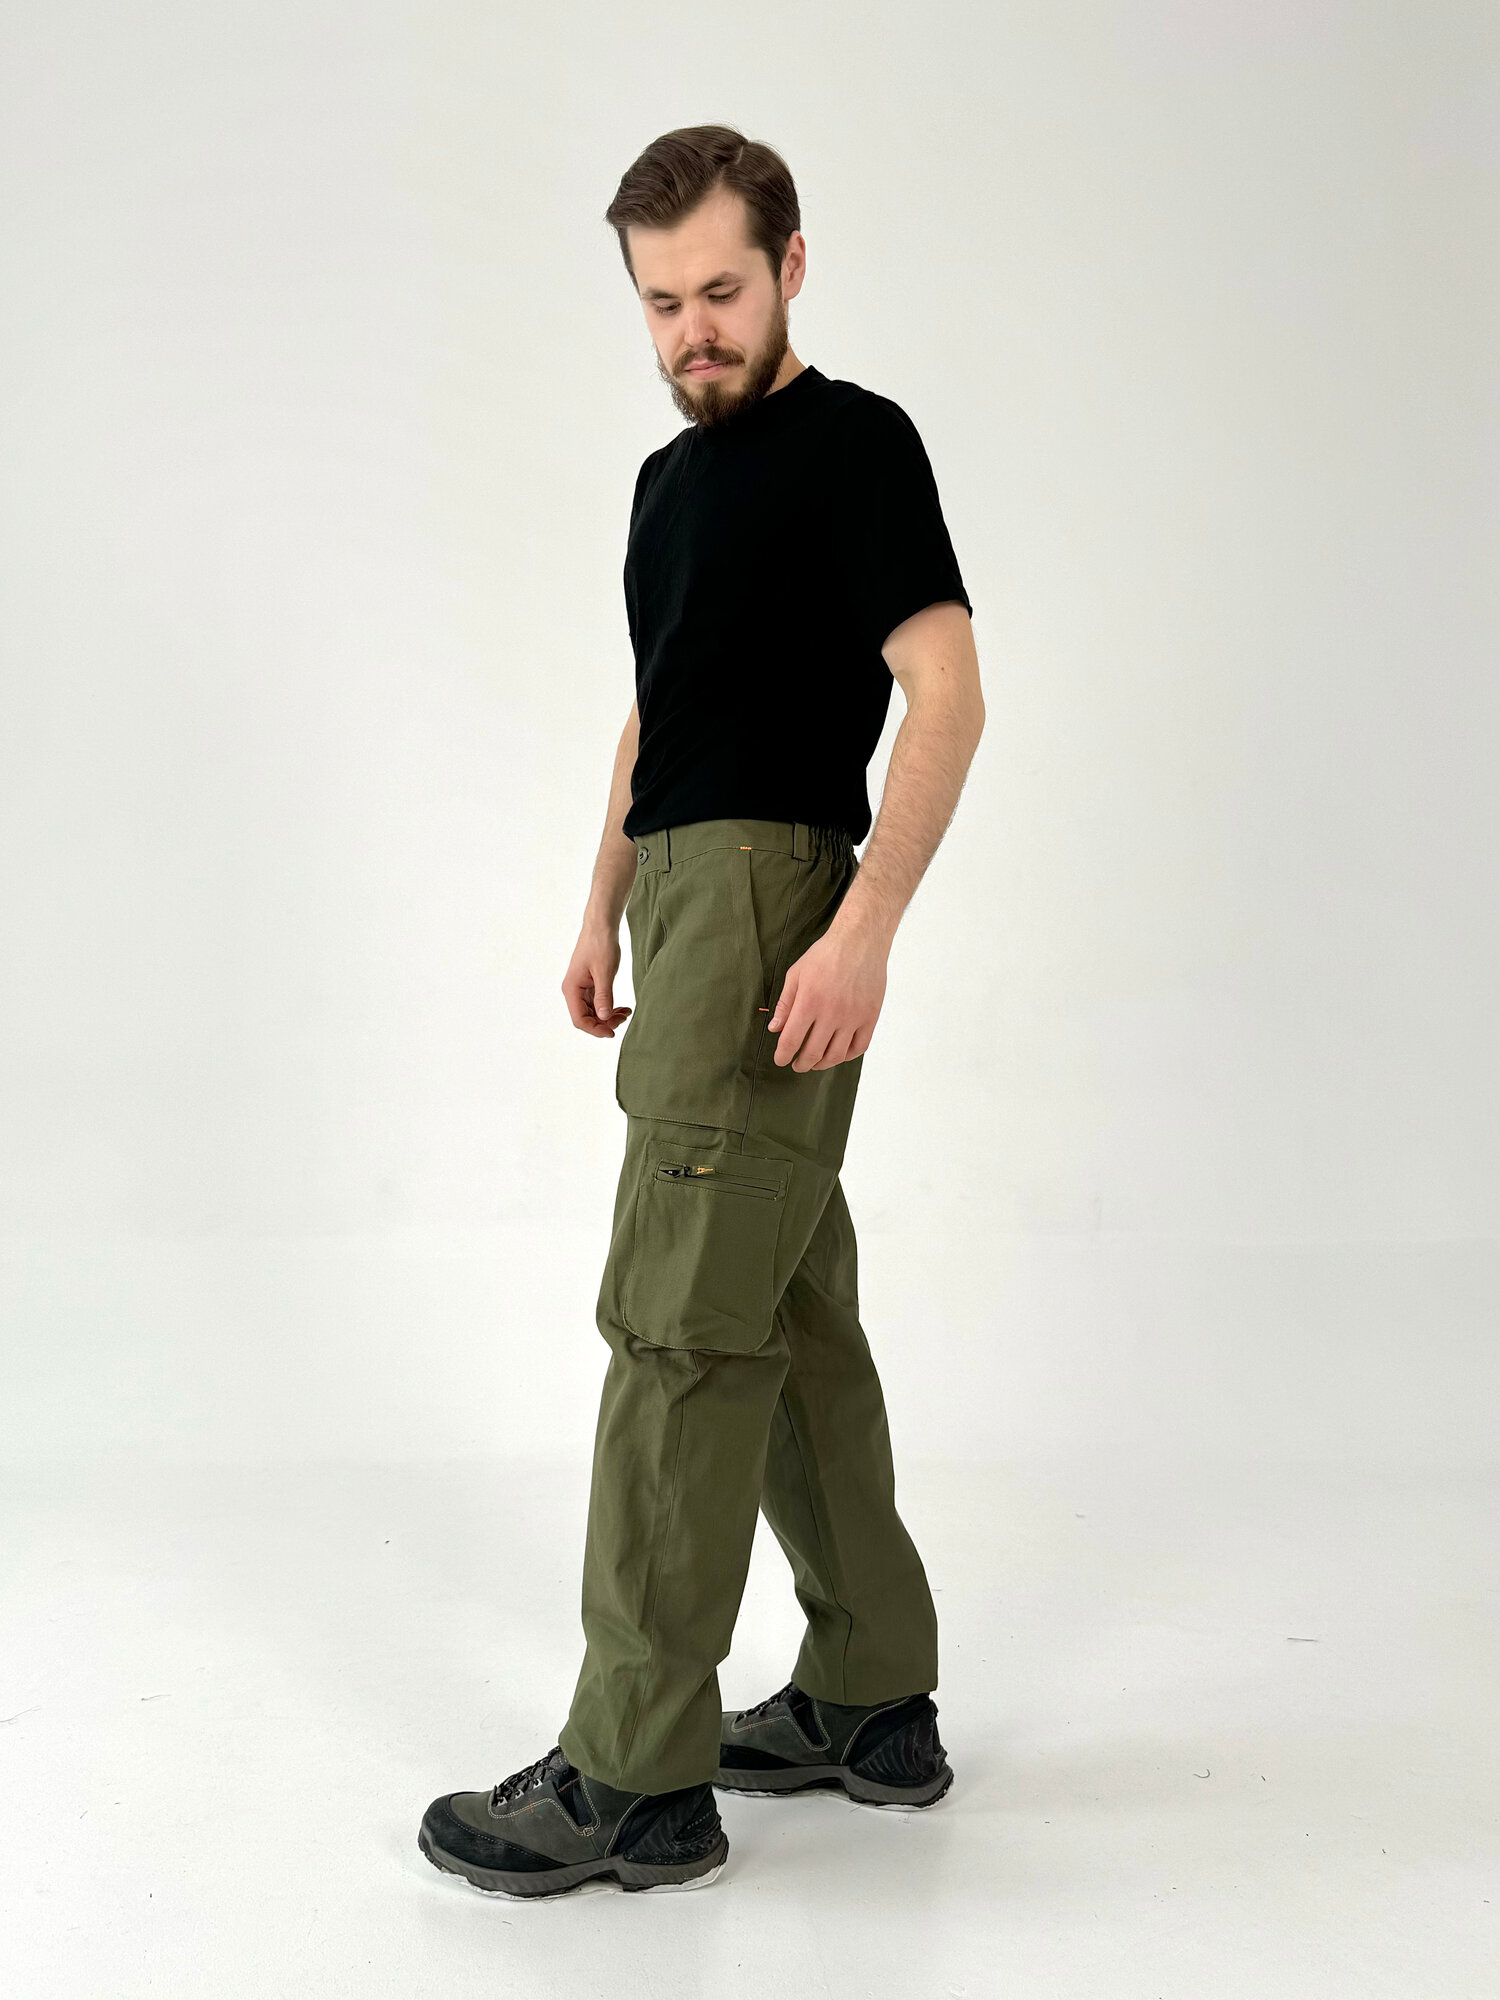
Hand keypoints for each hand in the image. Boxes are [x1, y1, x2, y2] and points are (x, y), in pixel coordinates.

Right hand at [562, 928, 632, 1037]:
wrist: (601, 926)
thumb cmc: (601, 945)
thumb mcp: (604, 972)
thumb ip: (604, 996)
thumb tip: (604, 1017)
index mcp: (572, 989)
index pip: (579, 1019)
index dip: (595, 1029)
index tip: (612, 1032)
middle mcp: (573, 991)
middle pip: (586, 1018)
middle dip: (604, 1023)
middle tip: (624, 1018)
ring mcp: (581, 988)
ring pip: (593, 1012)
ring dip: (608, 1016)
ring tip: (626, 1013)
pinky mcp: (589, 985)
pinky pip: (597, 1003)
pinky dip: (609, 1007)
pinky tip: (622, 1007)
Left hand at [767, 927, 886, 1069]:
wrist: (860, 941)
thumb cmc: (826, 954)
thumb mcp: (796, 974)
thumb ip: (785, 1004)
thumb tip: (775, 1029)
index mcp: (809, 1002)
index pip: (791, 1040)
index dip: (783, 1055)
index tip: (781, 1060)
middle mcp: (831, 1013)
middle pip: (813, 1053)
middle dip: (801, 1064)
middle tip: (797, 1065)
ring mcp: (853, 1017)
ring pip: (836, 1055)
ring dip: (823, 1064)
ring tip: (816, 1063)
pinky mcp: (870, 1016)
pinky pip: (859, 1047)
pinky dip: (847, 1056)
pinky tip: (838, 1053)